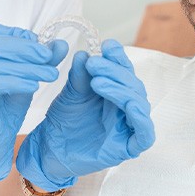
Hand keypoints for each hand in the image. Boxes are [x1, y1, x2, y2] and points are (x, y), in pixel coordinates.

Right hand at [0, 19, 67, 182]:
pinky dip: (14, 82)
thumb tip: (61, 44)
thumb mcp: (27, 74)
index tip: (42, 46)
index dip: (16, 35)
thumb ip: (42, 58)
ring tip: (49, 74)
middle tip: (48, 57)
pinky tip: (33, 86)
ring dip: (25, 68)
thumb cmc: (5, 103)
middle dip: (24, 49)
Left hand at [16, 39, 154, 190]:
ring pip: (139, 103)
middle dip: (114, 71)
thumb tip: (83, 54)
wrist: (50, 150)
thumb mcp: (71, 93)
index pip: (124, 70)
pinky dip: (141, 119)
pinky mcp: (128, 147)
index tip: (106, 45)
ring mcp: (128, 127)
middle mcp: (126, 107)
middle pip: (132, 84)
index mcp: (116, 91)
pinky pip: (145, 134)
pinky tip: (130, 105)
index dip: (119, 57)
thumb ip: (80, 75)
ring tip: (97, 81)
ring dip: (121, 89)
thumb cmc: (64, 120)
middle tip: (93, 63)